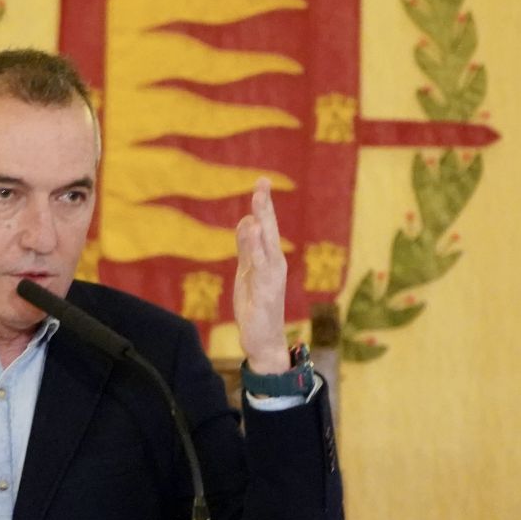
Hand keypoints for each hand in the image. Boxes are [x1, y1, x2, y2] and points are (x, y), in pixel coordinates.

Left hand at [233, 178, 289, 372]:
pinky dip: (257, 247)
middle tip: (262, 181)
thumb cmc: (256, 306)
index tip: (261, 180)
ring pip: (267, 243)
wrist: (262, 340)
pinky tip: (253, 230)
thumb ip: (246, 248)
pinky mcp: (267, 290)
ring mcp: (272, 276)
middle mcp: (275, 263)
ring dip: (263, 220)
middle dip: (265, 205)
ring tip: (258, 199)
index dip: (263, 204)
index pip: (265, 225)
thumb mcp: (247, 272)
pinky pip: (261, 265)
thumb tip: (246, 221)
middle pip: (269, 228)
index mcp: (269, 258)